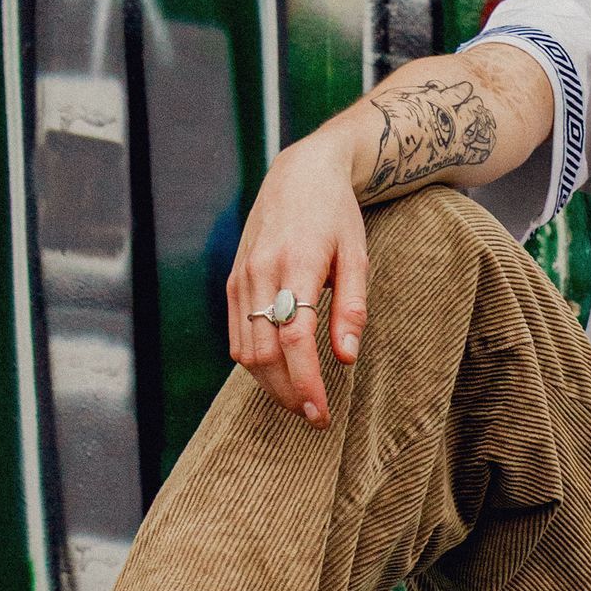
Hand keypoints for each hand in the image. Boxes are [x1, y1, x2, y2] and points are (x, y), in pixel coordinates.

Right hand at [225, 132, 368, 425]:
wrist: (299, 174)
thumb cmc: (337, 216)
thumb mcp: (357, 256)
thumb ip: (352, 308)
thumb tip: (346, 357)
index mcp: (297, 264)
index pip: (294, 338)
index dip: (305, 381)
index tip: (320, 413)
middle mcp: (260, 272)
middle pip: (265, 353)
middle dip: (288, 392)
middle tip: (315, 415)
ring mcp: (240, 277)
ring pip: (245, 350)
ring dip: (270, 383)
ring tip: (299, 400)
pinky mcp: (232, 281)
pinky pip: (237, 334)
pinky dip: (254, 362)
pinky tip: (278, 372)